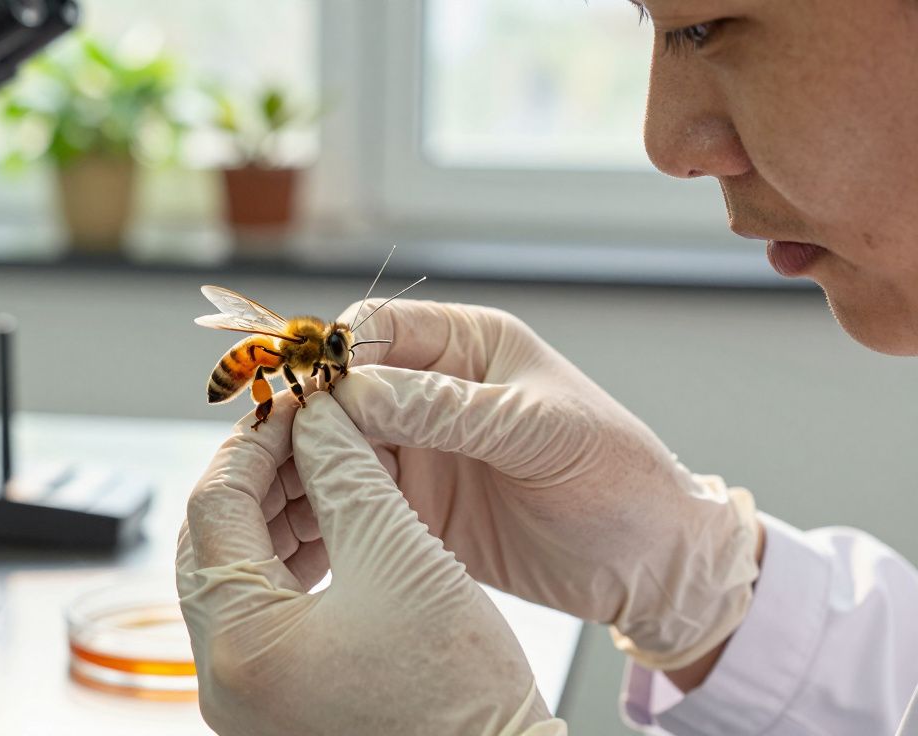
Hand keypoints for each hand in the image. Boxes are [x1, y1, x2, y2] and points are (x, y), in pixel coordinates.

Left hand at [177, 393, 566, 734]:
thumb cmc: (461, 697)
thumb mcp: (400, 555)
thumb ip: (345, 471)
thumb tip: (316, 417)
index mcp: (240, 642)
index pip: (214, 507)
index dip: (255, 442)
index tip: (293, 404)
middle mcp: (224, 678)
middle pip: (215, 543)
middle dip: (260, 476)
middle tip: (305, 431)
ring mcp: (247, 697)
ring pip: (238, 576)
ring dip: (275, 515)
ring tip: (326, 470)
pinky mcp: (277, 703)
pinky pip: (263, 612)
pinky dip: (291, 561)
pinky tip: (332, 527)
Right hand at [263, 299, 761, 670]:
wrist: (650, 567)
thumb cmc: (619, 480)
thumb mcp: (541, 433)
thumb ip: (449, 408)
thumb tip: (355, 391)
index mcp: (467, 346)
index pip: (374, 328)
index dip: (332, 356)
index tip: (306, 398)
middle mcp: (431, 391)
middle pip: (338, 389)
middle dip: (302, 419)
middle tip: (270, 459)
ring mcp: (416, 449)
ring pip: (331, 446)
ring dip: (300, 470)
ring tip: (273, 505)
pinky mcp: (409, 505)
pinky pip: (347, 497)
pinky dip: (319, 513)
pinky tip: (300, 537)